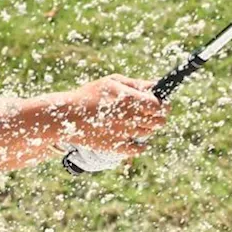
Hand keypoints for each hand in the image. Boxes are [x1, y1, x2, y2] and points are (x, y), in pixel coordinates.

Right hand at [52, 74, 169, 155]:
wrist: (68, 117)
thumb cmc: (90, 95)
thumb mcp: (112, 82)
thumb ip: (136, 84)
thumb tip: (156, 85)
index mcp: (129, 99)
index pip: (159, 105)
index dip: (163, 104)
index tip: (161, 103)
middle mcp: (128, 118)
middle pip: (158, 121)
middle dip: (158, 116)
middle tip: (151, 113)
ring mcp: (123, 134)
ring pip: (148, 133)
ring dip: (146, 127)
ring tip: (134, 121)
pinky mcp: (117, 147)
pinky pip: (138, 149)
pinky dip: (139, 144)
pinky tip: (132, 136)